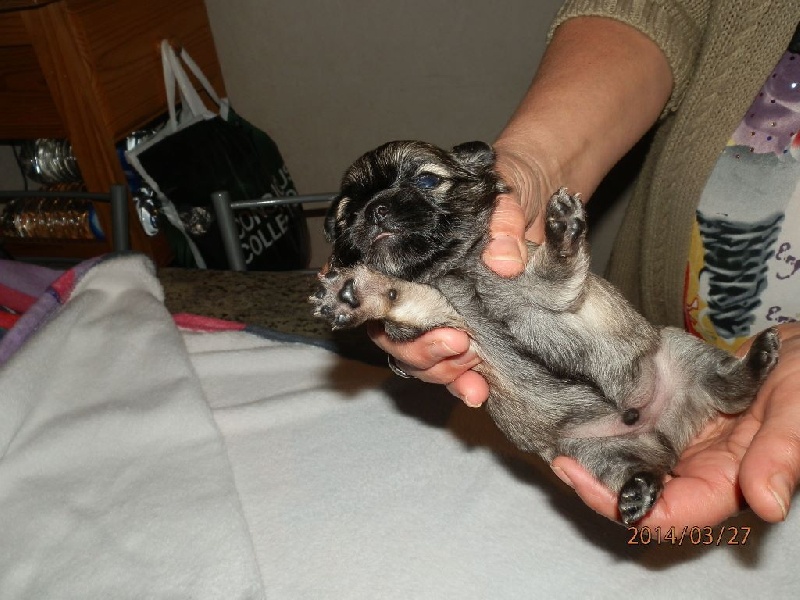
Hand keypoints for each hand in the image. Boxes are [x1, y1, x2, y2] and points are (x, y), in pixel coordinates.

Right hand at [369, 144, 551, 402]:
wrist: (539, 209)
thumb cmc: (509, 196)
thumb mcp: (508, 200)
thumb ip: (504, 223)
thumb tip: (504, 261)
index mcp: (405, 250)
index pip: (362, 277)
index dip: (356, 301)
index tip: (371, 316)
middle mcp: (411, 286)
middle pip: (385, 330)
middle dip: (417, 348)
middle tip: (458, 342)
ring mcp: (433, 314)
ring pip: (410, 357)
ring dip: (437, 371)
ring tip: (472, 372)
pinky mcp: (460, 335)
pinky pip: (446, 369)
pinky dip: (458, 384)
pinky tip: (477, 390)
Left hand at [551, 323, 799, 526]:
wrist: (798, 349)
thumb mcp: (797, 409)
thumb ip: (781, 454)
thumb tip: (767, 506)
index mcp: (726, 481)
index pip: (668, 515)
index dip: (621, 507)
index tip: (579, 479)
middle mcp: (695, 470)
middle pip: (635, 495)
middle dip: (592, 482)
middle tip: (556, 454)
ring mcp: (679, 445)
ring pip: (627, 465)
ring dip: (593, 456)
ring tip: (557, 433)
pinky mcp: (670, 419)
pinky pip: (632, 432)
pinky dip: (605, 427)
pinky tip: (579, 409)